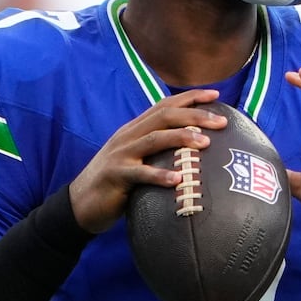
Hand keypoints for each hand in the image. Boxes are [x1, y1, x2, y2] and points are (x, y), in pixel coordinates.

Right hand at [68, 90, 227, 233]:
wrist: (79, 204)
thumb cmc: (116, 184)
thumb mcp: (137, 160)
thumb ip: (158, 152)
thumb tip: (194, 150)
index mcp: (135, 129)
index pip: (164, 105)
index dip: (190, 98)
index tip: (216, 95)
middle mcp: (128, 136)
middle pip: (164, 116)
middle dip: (194, 114)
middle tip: (221, 121)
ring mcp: (121, 154)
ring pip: (154, 139)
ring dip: (181, 138)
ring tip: (206, 142)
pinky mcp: (115, 175)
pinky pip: (140, 174)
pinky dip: (159, 175)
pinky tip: (178, 180)